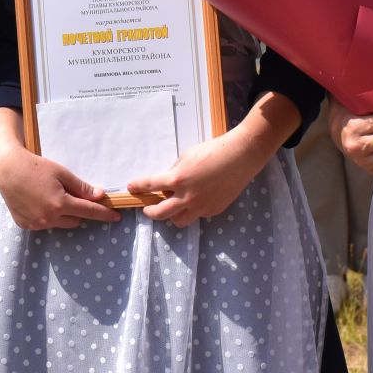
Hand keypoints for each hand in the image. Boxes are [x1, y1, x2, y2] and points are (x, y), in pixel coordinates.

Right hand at [0, 138, 115, 230]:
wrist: (7, 169)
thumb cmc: (35, 167)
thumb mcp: (61, 173)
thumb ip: (81, 187)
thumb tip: (100, 196)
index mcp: (60, 204)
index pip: (89, 212)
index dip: (104, 214)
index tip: (116, 217)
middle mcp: (49, 218)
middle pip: (75, 220)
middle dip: (78, 210)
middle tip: (70, 194)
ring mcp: (36, 224)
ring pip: (60, 224)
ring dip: (62, 214)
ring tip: (50, 196)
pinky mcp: (26, 225)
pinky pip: (44, 224)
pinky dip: (46, 216)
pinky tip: (37, 201)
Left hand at [130, 131, 266, 226]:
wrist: (240, 157)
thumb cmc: (213, 151)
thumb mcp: (187, 157)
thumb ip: (175, 171)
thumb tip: (168, 182)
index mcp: (177, 179)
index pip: (150, 186)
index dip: (139, 187)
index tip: (132, 188)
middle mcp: (187, 197)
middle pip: (161, 213)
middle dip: (150, 212)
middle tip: (147, 209)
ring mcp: (201, 206)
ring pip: (179, 221)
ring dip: (171, 215)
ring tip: (172, 207)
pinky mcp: (214, 210)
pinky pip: (197, 214)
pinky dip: (192, 209)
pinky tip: (197, 199)